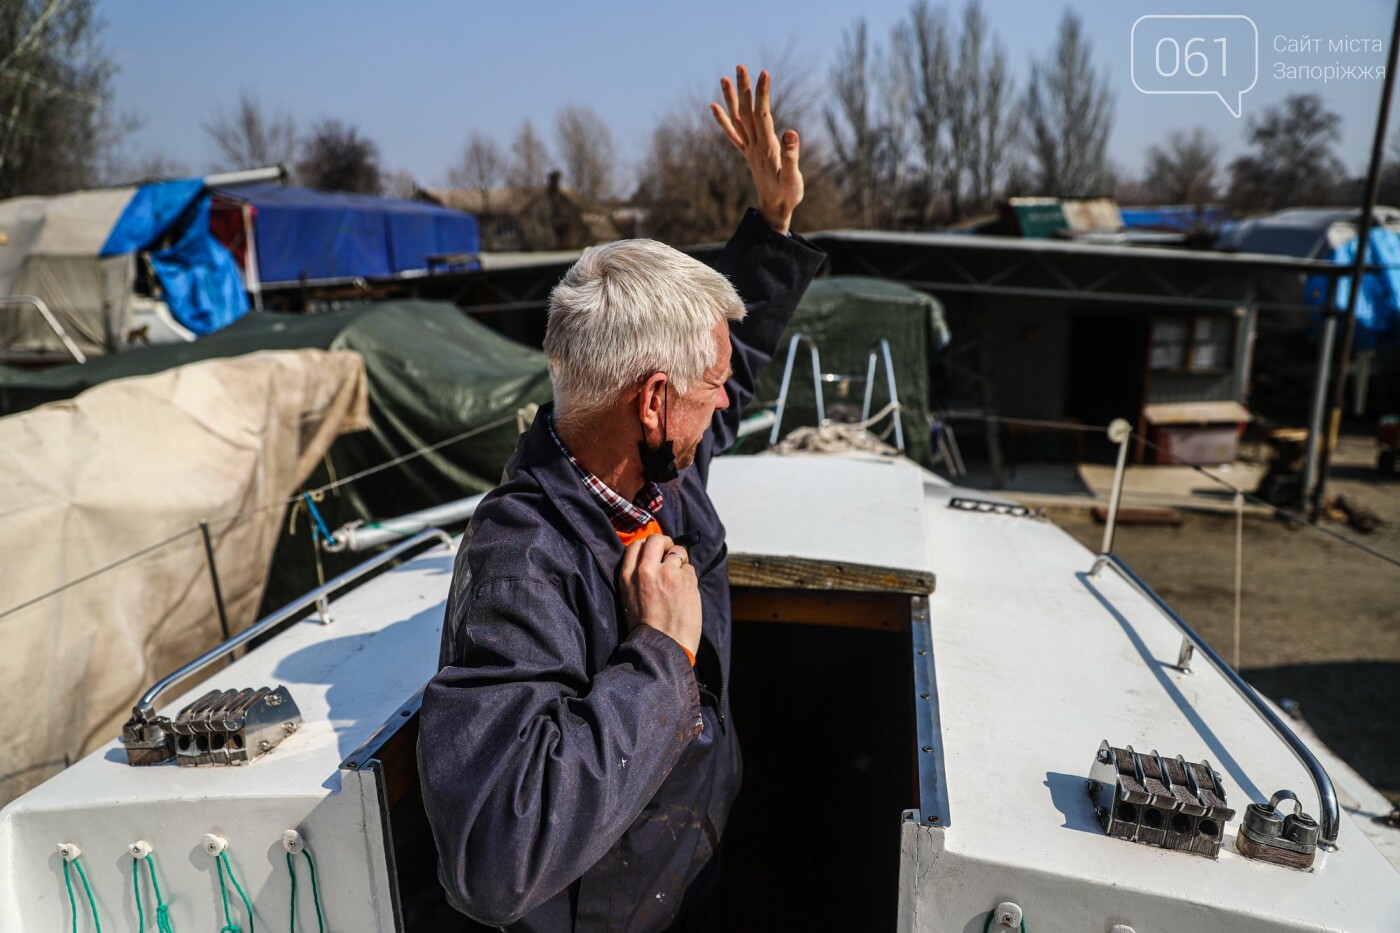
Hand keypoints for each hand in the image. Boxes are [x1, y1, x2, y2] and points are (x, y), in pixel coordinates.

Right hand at [618, 534, 701, 658]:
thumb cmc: (647, 629)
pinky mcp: (686, 579)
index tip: (654, 552)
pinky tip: (685, 594)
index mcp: (628, 576)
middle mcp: (646, 570)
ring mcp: (668, 573)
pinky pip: (690, 568)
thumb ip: (637, 577)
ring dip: (680, 562)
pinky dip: (689, 577)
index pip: (635, 545)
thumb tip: (653, 559)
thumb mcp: (629, 599)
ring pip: (678, 551)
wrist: (664, 647)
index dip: (647, 545)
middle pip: (656, 539)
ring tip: (679, 581)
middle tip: (670, 552)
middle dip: (666, 542)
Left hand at [711, 65, 803, 234]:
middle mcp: (754, 145)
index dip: (762, 94)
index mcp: (767, 148)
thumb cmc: (788, 195)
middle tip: (740, 66)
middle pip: (746, 112)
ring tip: (724, 78)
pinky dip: (723, 120)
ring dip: (731, 98)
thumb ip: (791, 156)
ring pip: (738, 119)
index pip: (763, 115)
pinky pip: (732, 134)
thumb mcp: (793, 178)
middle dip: (744, 88)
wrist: (774, 210)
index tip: (764, 73)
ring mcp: (749, 149)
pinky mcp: (748, 153)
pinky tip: (715, 106)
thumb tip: (790, 132)